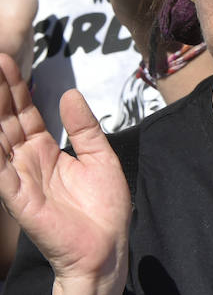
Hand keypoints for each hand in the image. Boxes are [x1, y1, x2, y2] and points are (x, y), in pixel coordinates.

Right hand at [0, 54, 128, 292]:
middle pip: (8, 119)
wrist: (106, 247)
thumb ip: (84, 127)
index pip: (25, 112)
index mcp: (46, 150)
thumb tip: (69, 93)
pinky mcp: (20, 199)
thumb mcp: (99, 156)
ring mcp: (20, 179)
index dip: (15, 87)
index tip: (5, 60)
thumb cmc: (103, 207)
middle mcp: (28, 161)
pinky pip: (0, 173)